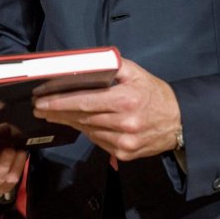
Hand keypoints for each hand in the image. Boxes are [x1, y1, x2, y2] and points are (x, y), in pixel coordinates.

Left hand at [33, 57, 181, 162]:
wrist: (180, 122)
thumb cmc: (154, 93)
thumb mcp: (136, 73)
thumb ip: (112, 66)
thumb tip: (85, 64)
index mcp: (126, 99)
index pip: (85, 101)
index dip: (60, 102)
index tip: (41, 100)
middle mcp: (124, 123)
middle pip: (82, 117)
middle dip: (57, 112)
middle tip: (39, 107)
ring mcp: (124, 142)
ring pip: (88, 131)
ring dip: (69, 122)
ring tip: (53, 114)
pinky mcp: (125, 154)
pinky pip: (98, 142)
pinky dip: (87, 131)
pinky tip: (78, 123)